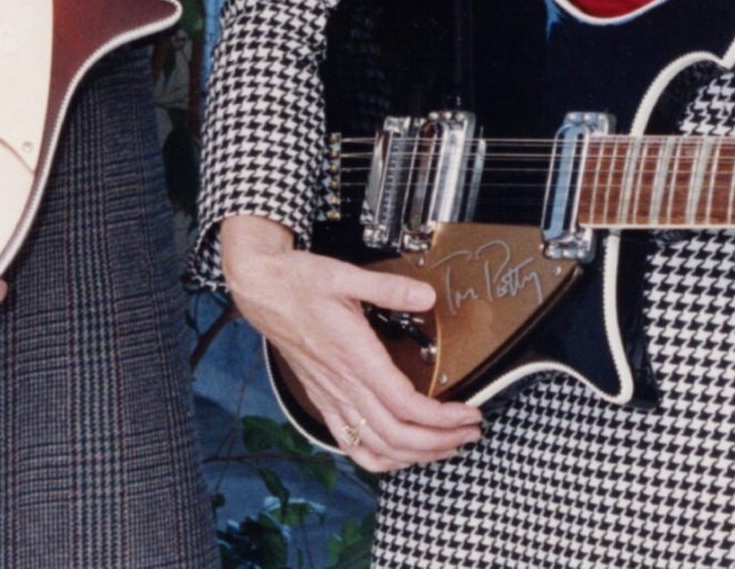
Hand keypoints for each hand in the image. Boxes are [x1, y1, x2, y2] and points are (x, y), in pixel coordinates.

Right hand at [219, 214, 480, 473]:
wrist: (263, 290)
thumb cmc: (302, 282)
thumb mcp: (347, 275)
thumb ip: (389, 287)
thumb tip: (426, 295)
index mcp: (354, 356)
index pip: (404, 405)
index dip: (442, 418)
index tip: (469, 414)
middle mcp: (343, 384)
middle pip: (397, 435)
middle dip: (440, 442)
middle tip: (471, 433)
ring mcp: (331, 397)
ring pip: (376, 447)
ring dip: (415, 455)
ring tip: (446, 447)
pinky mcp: (323, 401)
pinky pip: (351, 446)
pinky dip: (381, 460)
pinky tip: (401, 455)